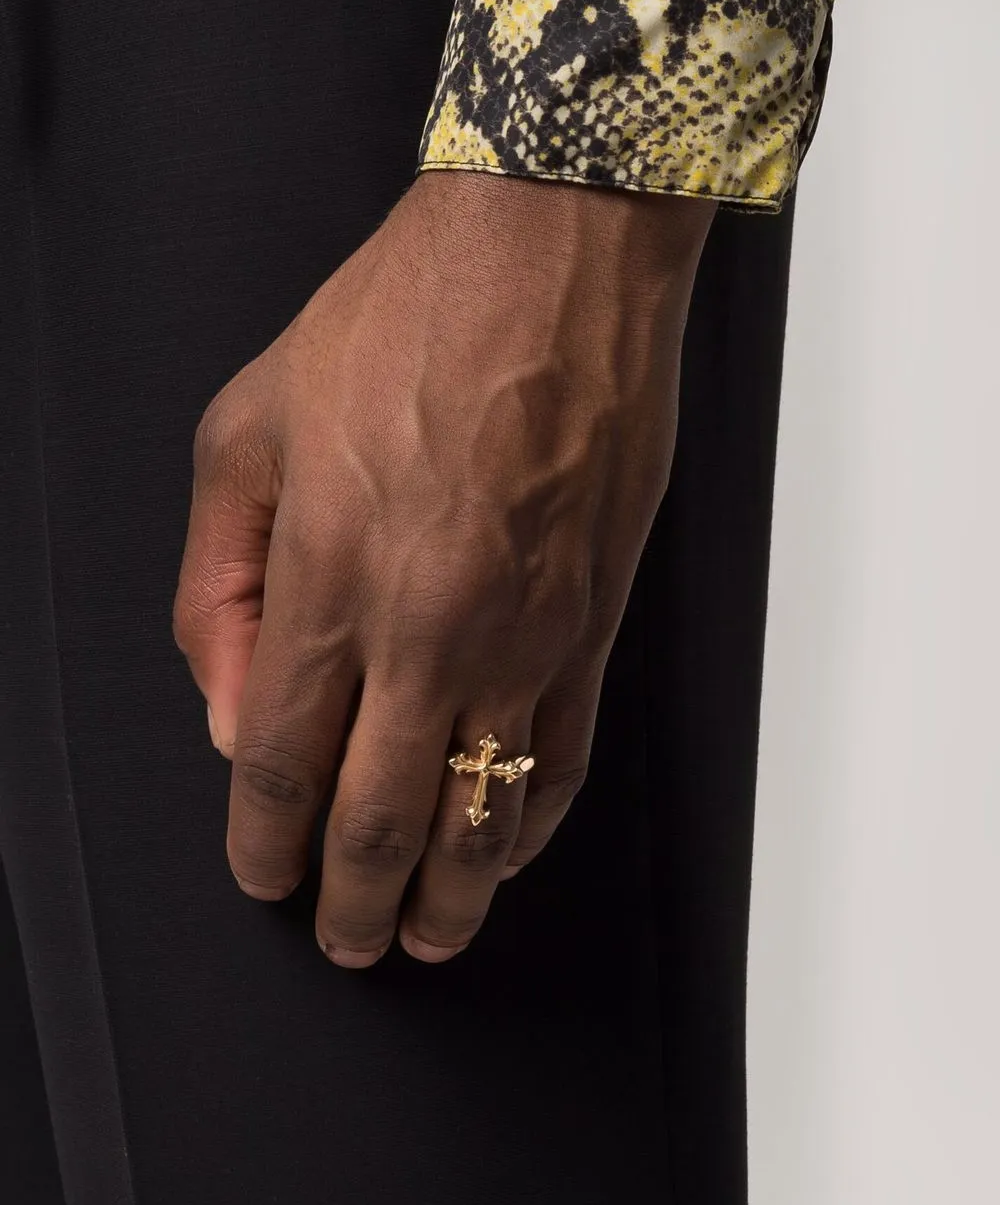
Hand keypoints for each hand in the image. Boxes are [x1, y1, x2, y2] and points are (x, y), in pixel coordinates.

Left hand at [173, 170, 714, 966]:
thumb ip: (219, 584)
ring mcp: (522, 635)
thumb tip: (233, 706)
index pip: (282, 764)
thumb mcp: (247, 427)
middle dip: (352, 902)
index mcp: (328, 580)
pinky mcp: (593, 622)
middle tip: (344, 942)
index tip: (263, 880)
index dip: (266, 846)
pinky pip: (563, 757)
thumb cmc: (401, 324)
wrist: (550, 262)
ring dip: (448, 895)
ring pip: (479, 813)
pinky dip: (529, 824)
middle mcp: (427, 629)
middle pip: (378, 818)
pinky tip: (506, 850)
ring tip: (424, 936)